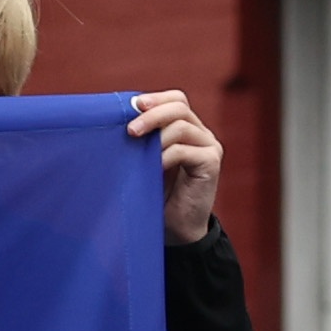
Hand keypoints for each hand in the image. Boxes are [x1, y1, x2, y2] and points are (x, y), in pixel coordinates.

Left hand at [126, 91, 222, 244]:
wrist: (176, 231)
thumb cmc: (156, 196)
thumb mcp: (146, 162)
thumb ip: (143, 139)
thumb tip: (118, 118)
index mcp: (187, 129)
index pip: (176, 100)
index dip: (156, 99)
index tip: (133, 106)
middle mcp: (201, 134)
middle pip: (180, 106)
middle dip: (152, 114)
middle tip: (131, 131)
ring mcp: (209, 147)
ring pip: (182, 125)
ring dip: (156, 136)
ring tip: (137, 150)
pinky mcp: (211, 164)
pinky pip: (185, 150)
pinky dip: (165, 156)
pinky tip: (153, 168)